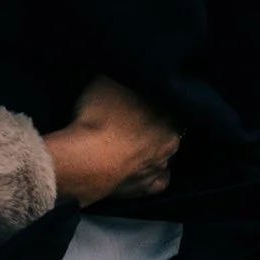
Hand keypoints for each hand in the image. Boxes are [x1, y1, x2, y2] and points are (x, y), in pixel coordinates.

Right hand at [42, 75, 179, 206]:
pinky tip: (137, 168)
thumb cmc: (99, 117)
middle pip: (167, 128)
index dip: (152, 98)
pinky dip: (149, 174)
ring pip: (163, 154)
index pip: (169, 102)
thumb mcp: (106, 80)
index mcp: (168, 113)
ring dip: (150, 149)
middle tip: (130, 119)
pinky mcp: (148, 189)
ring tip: (126, 144)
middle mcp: (172, 141)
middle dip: (153, 124)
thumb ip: (122, 76)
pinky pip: (156, 180)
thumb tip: (126, 70)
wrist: (88, 161)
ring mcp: (161, 167)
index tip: (137, 97)